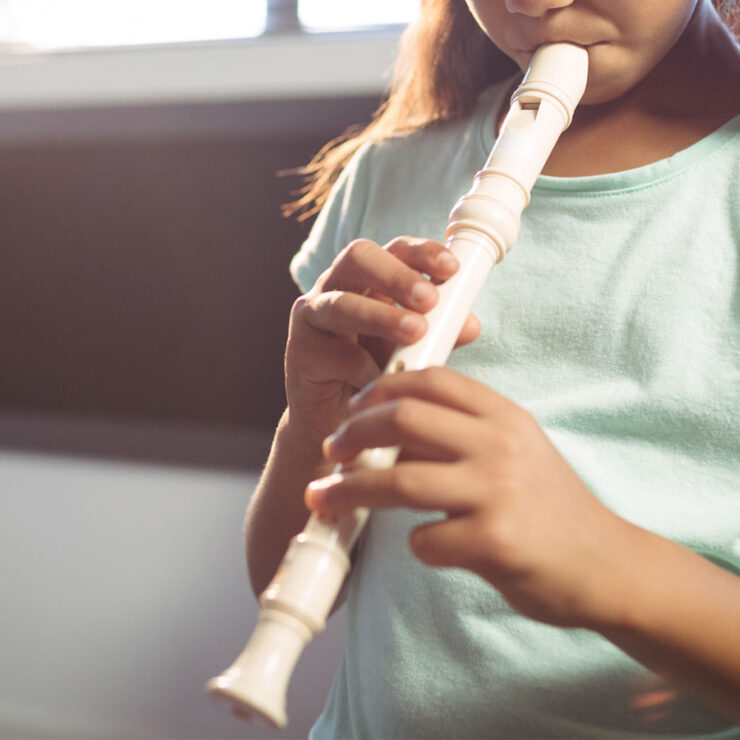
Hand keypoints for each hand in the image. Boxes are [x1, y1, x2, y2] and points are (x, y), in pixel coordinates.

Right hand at [285, 237, 479, 445]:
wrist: (339, 424)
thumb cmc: (376, 373)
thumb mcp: (413, 349)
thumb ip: (440, 333)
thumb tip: (471, 324)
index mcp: (369, 278)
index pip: (394, 248)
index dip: (422, 252)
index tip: (451, 268)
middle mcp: (337, 286)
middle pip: (359, 257)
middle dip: (396, 274)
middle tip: (429, 299)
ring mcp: (314, 316)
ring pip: (341, 303)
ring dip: (380, 316)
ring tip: (415, 332)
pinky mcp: (302, 352)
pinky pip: (333, 353)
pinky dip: (362, 367)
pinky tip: (381, 380)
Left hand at [305, 367, 639, 630]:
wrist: (607, 565)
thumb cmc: (550, 506)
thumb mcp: (516, 451)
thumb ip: (463, 435)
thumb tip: (388, 432)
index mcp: (504, 416)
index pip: (430, 381)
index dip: (380, 390)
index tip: (352, 408)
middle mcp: (500, 445)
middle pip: (403, 420)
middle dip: (353, 432)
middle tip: (330, 450)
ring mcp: (499, 492)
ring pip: (400, 480)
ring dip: (351, 491)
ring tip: (323, 499)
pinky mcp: (496, 542)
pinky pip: (426, 540)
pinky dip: (415, 544)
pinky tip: (428, 547)